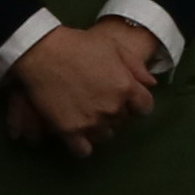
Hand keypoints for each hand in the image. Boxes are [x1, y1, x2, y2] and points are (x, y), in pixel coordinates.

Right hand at [10, 17, 165, 153]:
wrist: (43, 52)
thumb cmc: (79, 44)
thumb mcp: (113, 46)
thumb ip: (136, 66)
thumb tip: (152, 84)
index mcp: (126, 87)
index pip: (145, 107)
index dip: (136, 102)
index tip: (125, 98)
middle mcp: (112, 108)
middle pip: (122, 121)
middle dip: (115, 111)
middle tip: (98, 98)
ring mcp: (91, 122)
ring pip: (105, 135)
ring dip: (99, 127)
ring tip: (86, 113)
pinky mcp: (70, 131)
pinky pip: (83, 150)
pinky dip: (82, 144)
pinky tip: (77, 133)